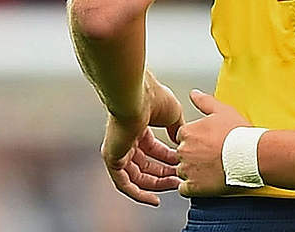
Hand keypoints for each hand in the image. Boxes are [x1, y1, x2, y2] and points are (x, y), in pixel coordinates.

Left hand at [101, 71, 183, 204]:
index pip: (154, 151)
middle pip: (145, 166)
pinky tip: (153, 199)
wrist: (137, 96)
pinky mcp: (112, 159)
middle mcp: (126, 141)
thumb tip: (182, 140)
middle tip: (180, 180)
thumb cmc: (154, 98)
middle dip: (165, 174)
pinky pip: (124, 184)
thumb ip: (178, 129)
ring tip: (173, 187)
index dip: (169, 161)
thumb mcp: (174, 115)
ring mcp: (117, 151)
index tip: (182, 167)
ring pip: (136, 177)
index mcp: (138, 128)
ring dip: (156, 184)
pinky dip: (139, 193)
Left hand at [177, 89, 251, 196]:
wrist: (252, 155)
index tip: (207, 143)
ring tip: (212, 168)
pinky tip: (207, 180)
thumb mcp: (223, 111)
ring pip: (182, 171)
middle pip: (182, 154)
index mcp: (188, 132)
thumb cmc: (239, 134)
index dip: (196, 140)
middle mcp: (184, 151)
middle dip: (194, 155)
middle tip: (212, 155)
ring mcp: (188, 169)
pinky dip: (193, 186)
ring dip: (193, 171)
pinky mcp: (194, 186)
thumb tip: (194, 94)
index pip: (182, 137)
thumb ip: (204, 101)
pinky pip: (184, 189)